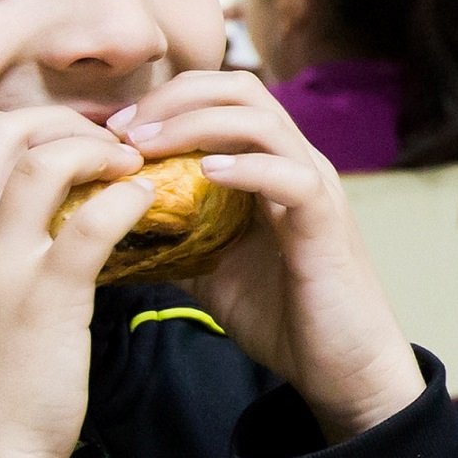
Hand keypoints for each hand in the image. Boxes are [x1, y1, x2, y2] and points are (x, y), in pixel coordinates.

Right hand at [0, 106, 158, 457]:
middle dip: (55, 122)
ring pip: (42, 162)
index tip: (47, 138)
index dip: (2, 124)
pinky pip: (92, 220)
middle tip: (101, 143)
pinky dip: (126, 198)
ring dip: (95, 151)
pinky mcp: (47, 300)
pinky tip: (146, 204)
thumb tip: (15, 231)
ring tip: (130, 166)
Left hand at [113, 71, 422, 441]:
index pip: (221, 96)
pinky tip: (207, 175)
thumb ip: (174, 239)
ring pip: (262, 120)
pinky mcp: (327, 222)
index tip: (114, 131)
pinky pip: (291, 177)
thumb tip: (113, 228)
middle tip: (124, 130)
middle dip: (173, 98)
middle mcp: (295, 162)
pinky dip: (248, 168)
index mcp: (269, 165)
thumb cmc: (284, 318)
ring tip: (149, 147)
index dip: (164, 101)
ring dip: (196, 124)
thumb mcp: (211, 271)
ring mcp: (315, 187)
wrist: (344, 369)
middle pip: (239, 88)